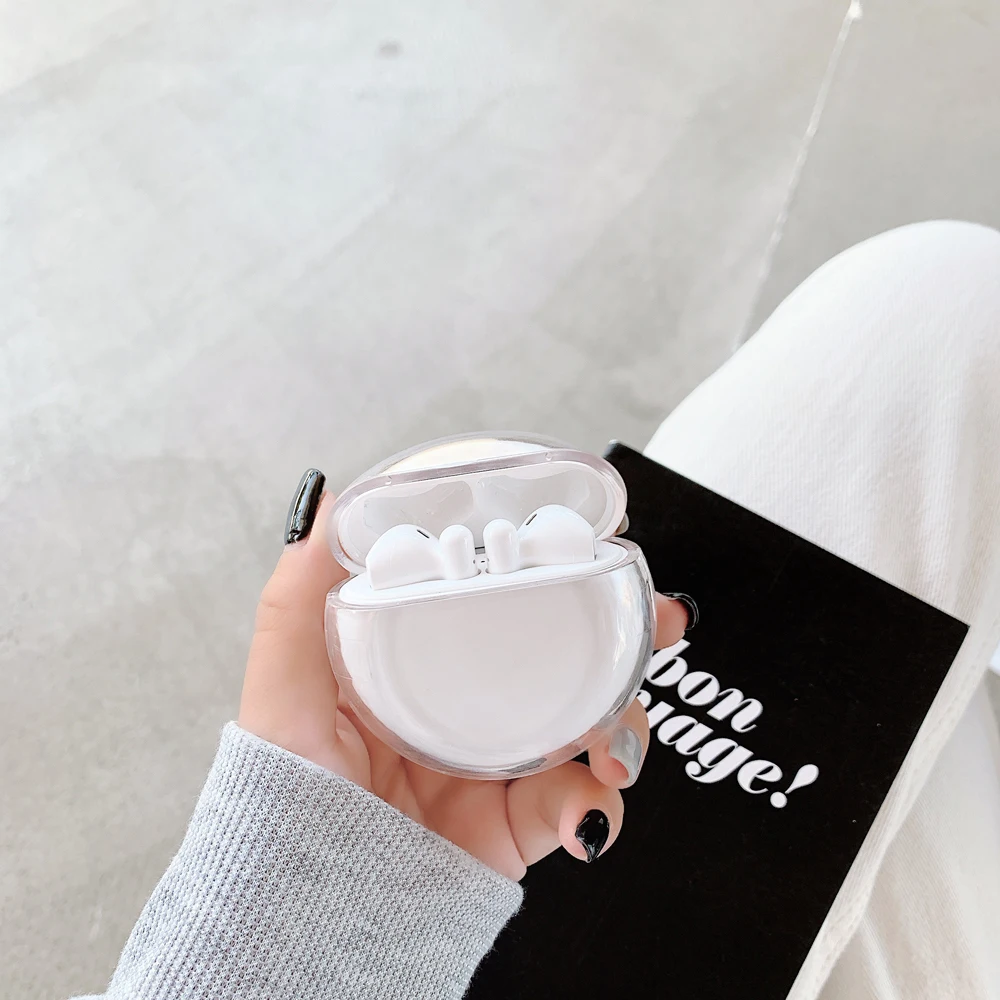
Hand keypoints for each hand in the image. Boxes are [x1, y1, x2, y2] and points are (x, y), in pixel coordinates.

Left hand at [239, 472, 689, 880]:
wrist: (310, 910)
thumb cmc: (286, 797)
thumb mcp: (285, 690)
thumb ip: (295, 604)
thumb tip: (322, 513)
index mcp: (427, 665)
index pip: (503, 604)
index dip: (555, 572)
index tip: (593, 547)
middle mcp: (474, 707)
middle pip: (570, 655)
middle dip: (625, 634)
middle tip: (658, 620)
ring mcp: (504, 763)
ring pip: (594, 723)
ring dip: (627, 721)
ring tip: (617, 744)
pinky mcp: (522, 822)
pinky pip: (581, 804)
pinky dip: (598, 805)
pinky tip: (587, 810)